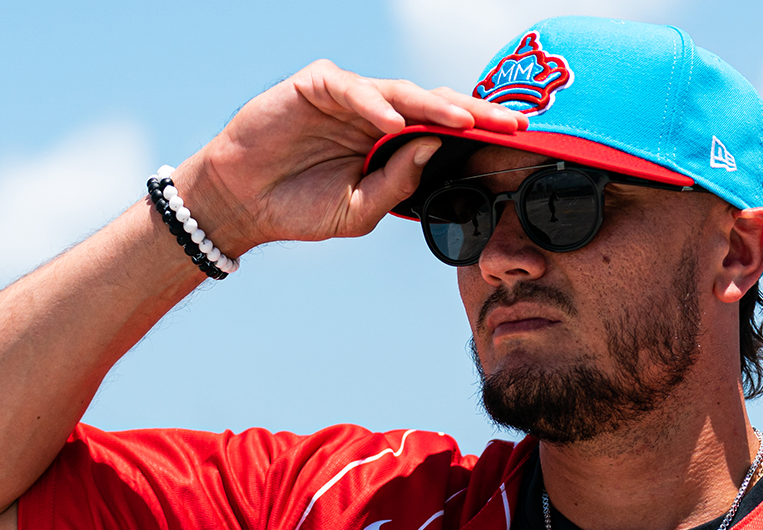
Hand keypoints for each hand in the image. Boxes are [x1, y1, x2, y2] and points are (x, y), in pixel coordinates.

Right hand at [175, 60, 526, 256]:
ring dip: (432, 106)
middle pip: (433, 104)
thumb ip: (398, 184)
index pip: (443, 131)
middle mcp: (376, 114)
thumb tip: (433, 149)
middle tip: (511, 122)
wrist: (242, 205)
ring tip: (461, 122)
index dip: (479, 133)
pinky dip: (372, 105)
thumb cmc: (300, 206)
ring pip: (399, 92)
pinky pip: (350, 90)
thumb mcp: (359, 211)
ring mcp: (348, 97)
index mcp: (391, 144)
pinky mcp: (316, 85)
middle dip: (473, 113)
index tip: (520, 141)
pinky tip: (394, 124)